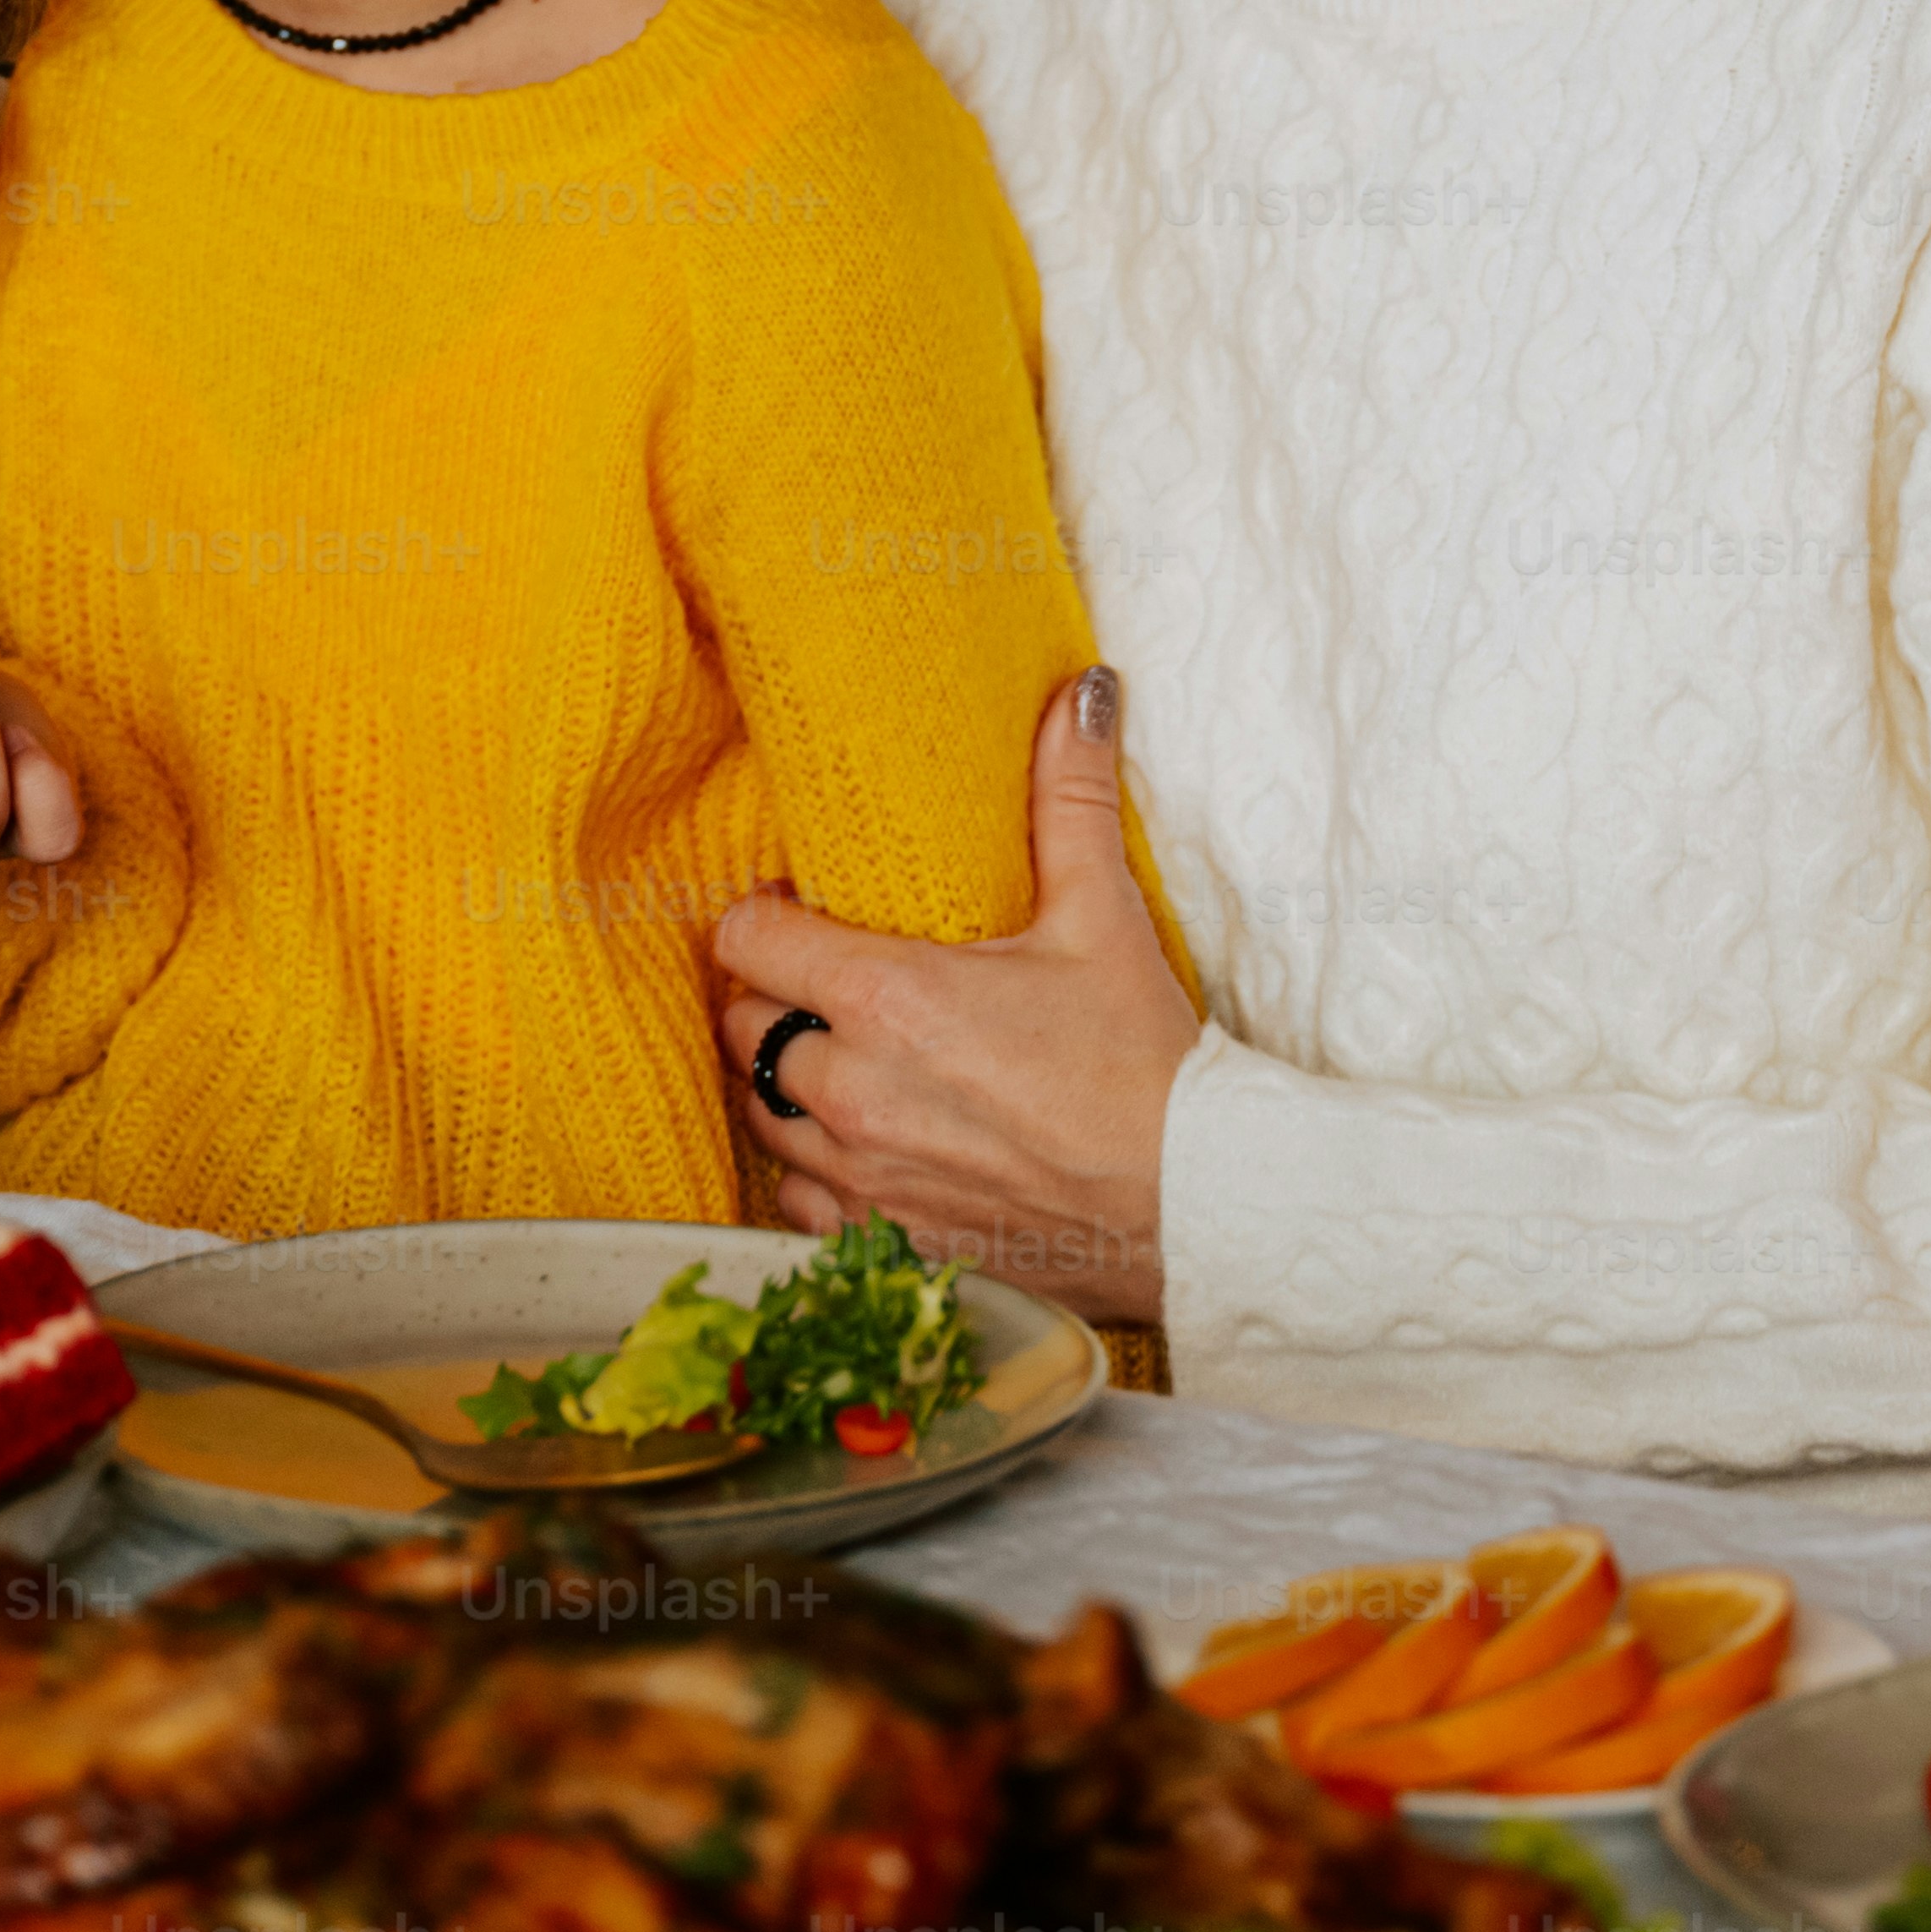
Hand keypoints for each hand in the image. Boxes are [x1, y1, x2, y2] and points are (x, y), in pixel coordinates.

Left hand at [711, 667, 1196, 1326]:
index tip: (804, 909)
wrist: (1187, 1203)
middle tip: (826, 979)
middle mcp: (851, 1091)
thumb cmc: (1142, 1063)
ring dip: (786, 1082)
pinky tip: (862, 1142)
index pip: (749, 940)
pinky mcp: (881, 1240)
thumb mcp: (1105, 918)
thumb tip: (1079, 691)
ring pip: (759, 1114)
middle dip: (774, 996)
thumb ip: (1070, 799)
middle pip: (743, 1026)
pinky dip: (811, 1168)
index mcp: (887, 999)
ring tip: (840, 1056)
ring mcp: (859, 1176)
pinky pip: (794, 1197)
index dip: (765, 916)